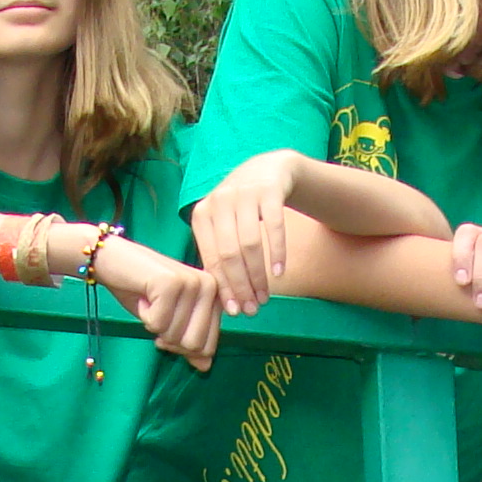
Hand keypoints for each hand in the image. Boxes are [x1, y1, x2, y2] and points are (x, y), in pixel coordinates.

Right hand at [95, 237, 222, 369]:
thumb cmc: (140, 291)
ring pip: (175, 336)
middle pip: (194, 345)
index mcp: (214, 296)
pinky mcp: (170, 282)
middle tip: (156, 313)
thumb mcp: (168, 321)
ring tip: (149, 300)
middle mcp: (209, 286)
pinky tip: (143, 295)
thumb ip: (188, 341)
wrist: (111, 260)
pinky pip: (158, 323)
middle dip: (167, 338)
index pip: (208, 347)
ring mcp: (191, 282)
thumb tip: (205, 367)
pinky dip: (144, 315)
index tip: (166, 324)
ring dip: (153, 325)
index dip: (180, 347)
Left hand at [191, 149, 301, 314]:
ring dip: (258, 275)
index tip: (235, 311)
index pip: (211, 259)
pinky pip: (274, 226)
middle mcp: (219, 201)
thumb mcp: (224, 226)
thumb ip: (220, 255)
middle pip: (229, 254)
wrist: (268, 170)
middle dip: (241, 286)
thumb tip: (225, 301)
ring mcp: (244, 193)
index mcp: (202, 214)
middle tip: (252, 309)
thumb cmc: (242, 208)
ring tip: (265, 297)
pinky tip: (280, 273)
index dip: (223, 288)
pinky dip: (277, 252)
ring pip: (250, 244)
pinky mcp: (269, 190)